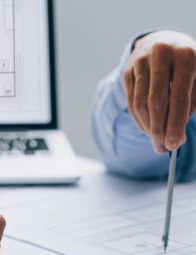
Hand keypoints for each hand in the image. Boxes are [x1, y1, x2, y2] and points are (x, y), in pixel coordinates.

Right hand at [124, 31, 195, 152]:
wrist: (166, 43)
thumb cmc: (186, 70)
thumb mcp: (195, 84)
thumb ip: (188, 109)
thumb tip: (177, 140)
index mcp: (186, 55)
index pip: (178, 98)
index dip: (176, 125)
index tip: (174, 145)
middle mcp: (161, 54)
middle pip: (156, 102)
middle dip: (159, 130)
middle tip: (162, 149)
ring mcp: (141, 61)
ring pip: (140, 104)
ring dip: (148, 128)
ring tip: (156, 141)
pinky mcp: (128, 70)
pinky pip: (131, 102)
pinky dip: (139, 120)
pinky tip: (147, 129)